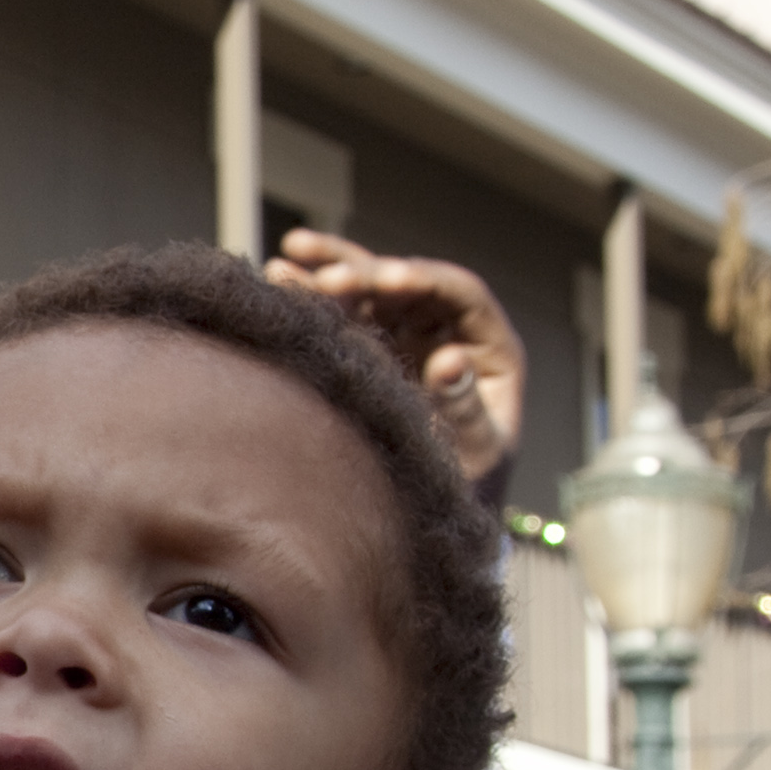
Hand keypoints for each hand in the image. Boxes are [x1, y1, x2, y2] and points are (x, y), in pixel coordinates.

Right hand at [269, 233, 525, 489]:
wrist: (439, 515)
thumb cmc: (470, 486)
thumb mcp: (478, 452)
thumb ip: (465, 408)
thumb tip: (452, 359)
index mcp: (490, 347)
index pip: (460, 294)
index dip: (424, 279)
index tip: (386, 278)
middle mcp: (448, 331)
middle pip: (407, 285)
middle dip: (366, 276)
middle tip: (328, 280)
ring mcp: (408, 336)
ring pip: (371, 290)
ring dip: (332, 270)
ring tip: (290, 254)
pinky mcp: (373, 347)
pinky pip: (343, 313)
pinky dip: (313, 295)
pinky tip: (280, 274)